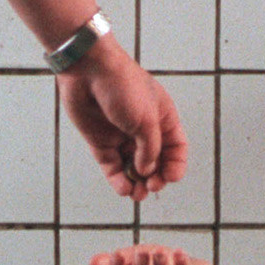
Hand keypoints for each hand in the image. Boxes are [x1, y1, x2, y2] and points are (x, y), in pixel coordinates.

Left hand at [56, 40, 189, 200]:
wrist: (88, 69)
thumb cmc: (123, 86)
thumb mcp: (146, 120)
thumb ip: (150, 149)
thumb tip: (146, 172)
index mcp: (162, 119)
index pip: (176, 148)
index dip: (176, 165)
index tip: (170, 177)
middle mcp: (144, 130)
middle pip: (155, 162)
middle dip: (156, 178)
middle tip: (151, 186)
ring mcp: (122, 137)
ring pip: (133, 169)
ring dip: (137, 184)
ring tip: (137, 195)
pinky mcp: (101, 142)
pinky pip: (113, 167)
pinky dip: (118, 180)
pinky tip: (123, 188)